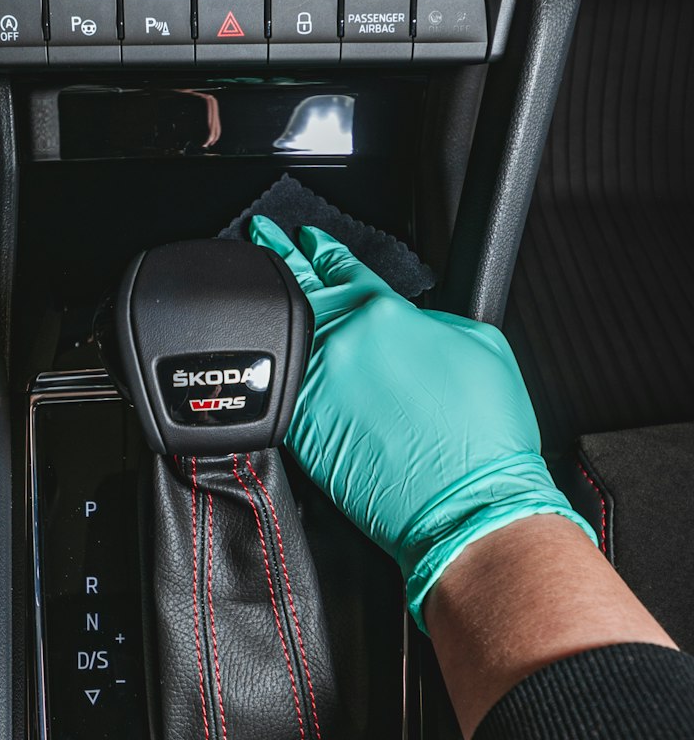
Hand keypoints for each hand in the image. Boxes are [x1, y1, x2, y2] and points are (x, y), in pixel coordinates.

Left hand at [250, 216, 595, 627]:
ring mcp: (316, 387)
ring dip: (272, 310)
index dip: (324, 250)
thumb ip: (434, 320)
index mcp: (387, 314)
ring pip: (284, 336)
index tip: (307, 237)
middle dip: (281, 259)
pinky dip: (269, 367)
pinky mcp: (302, 432)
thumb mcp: (481, 345)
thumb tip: (409, 320)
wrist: (469, 504)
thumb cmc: (484, 437)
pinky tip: (262, 356)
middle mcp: (344, 343)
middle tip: (260, 236)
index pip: (346, 270)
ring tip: (256, 289)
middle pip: (304, 291)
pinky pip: (278, 387)